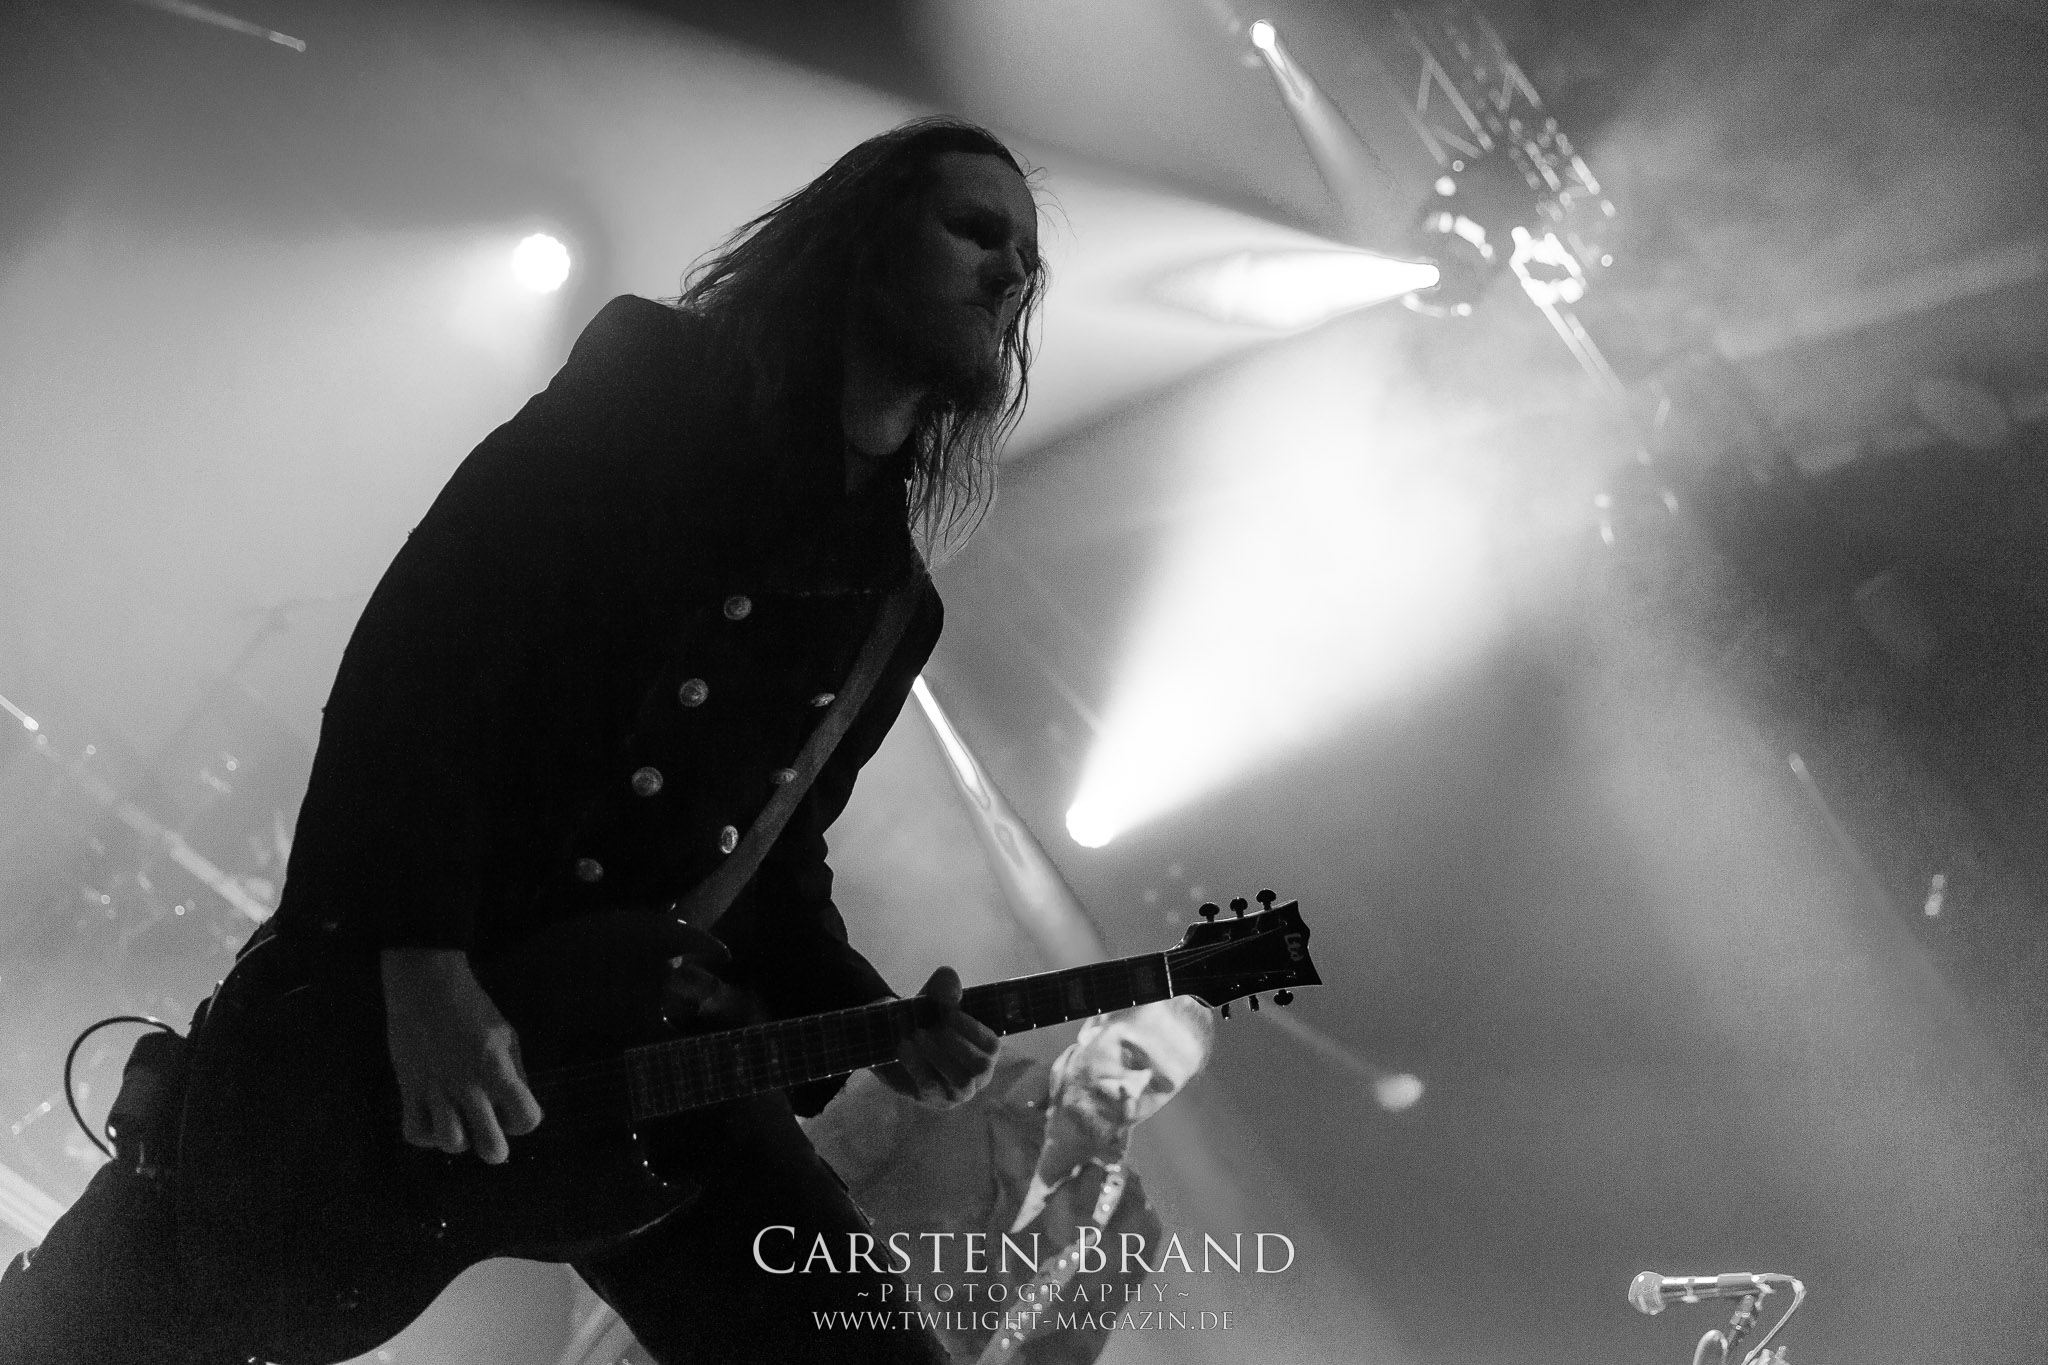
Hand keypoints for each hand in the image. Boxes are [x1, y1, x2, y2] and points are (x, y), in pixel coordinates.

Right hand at [380, 948, 542, 1163]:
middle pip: (492, 1148)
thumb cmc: (473, 1008)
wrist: (426, 986)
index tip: (516, 1106)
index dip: (525, 1119)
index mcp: (498, 1070)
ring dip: (460, 1140)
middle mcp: (469, 1086)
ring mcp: (436, 1090)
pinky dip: (426, 1133)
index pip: (526, 1120)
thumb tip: (519, 1108)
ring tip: (460, 1122)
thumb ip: (515, 1073)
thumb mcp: (507, 1035)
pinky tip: (434, 1118)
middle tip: (491, 1131)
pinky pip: (414, 1132)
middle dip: (496, 1147)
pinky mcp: (408, 1089)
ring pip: (451, 1144)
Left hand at [873, 966, 997, 1107]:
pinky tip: (905, 1045)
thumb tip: (949, 979)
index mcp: (985, 1051)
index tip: (949, 1012)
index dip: (973, 1028)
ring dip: (938, 1056)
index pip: (992, 1046)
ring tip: (918, 1034)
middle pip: (980, 1067)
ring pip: (960, 1082)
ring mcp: (956, 1092)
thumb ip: (944, 987)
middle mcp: (977, 1076)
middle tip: (935, 1027)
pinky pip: (930, 1086)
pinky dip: (917, 1064)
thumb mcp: (933, 998)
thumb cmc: (925, 1019)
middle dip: (957, 1044)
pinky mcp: (932, 1099)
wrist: (893, 1038)